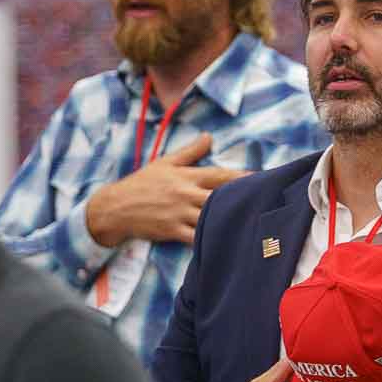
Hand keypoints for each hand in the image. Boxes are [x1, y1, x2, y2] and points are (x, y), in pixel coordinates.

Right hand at [84, 133, 248, 246]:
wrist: (115, 208)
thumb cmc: (141, 184)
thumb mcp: (164, 163)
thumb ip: (190, 152)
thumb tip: (209, 137)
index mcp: (186, 176)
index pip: (221, 176)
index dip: (244, 178)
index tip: (264, 179)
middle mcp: (186, 194)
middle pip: (221, 197)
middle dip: (243, 200)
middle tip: (267, 203)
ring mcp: (179, 213)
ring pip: (211, 218)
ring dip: (231, 221)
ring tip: (254, 225)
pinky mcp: (172, 231)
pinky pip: (196, 238)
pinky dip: (210, 241)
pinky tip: (227, 244)